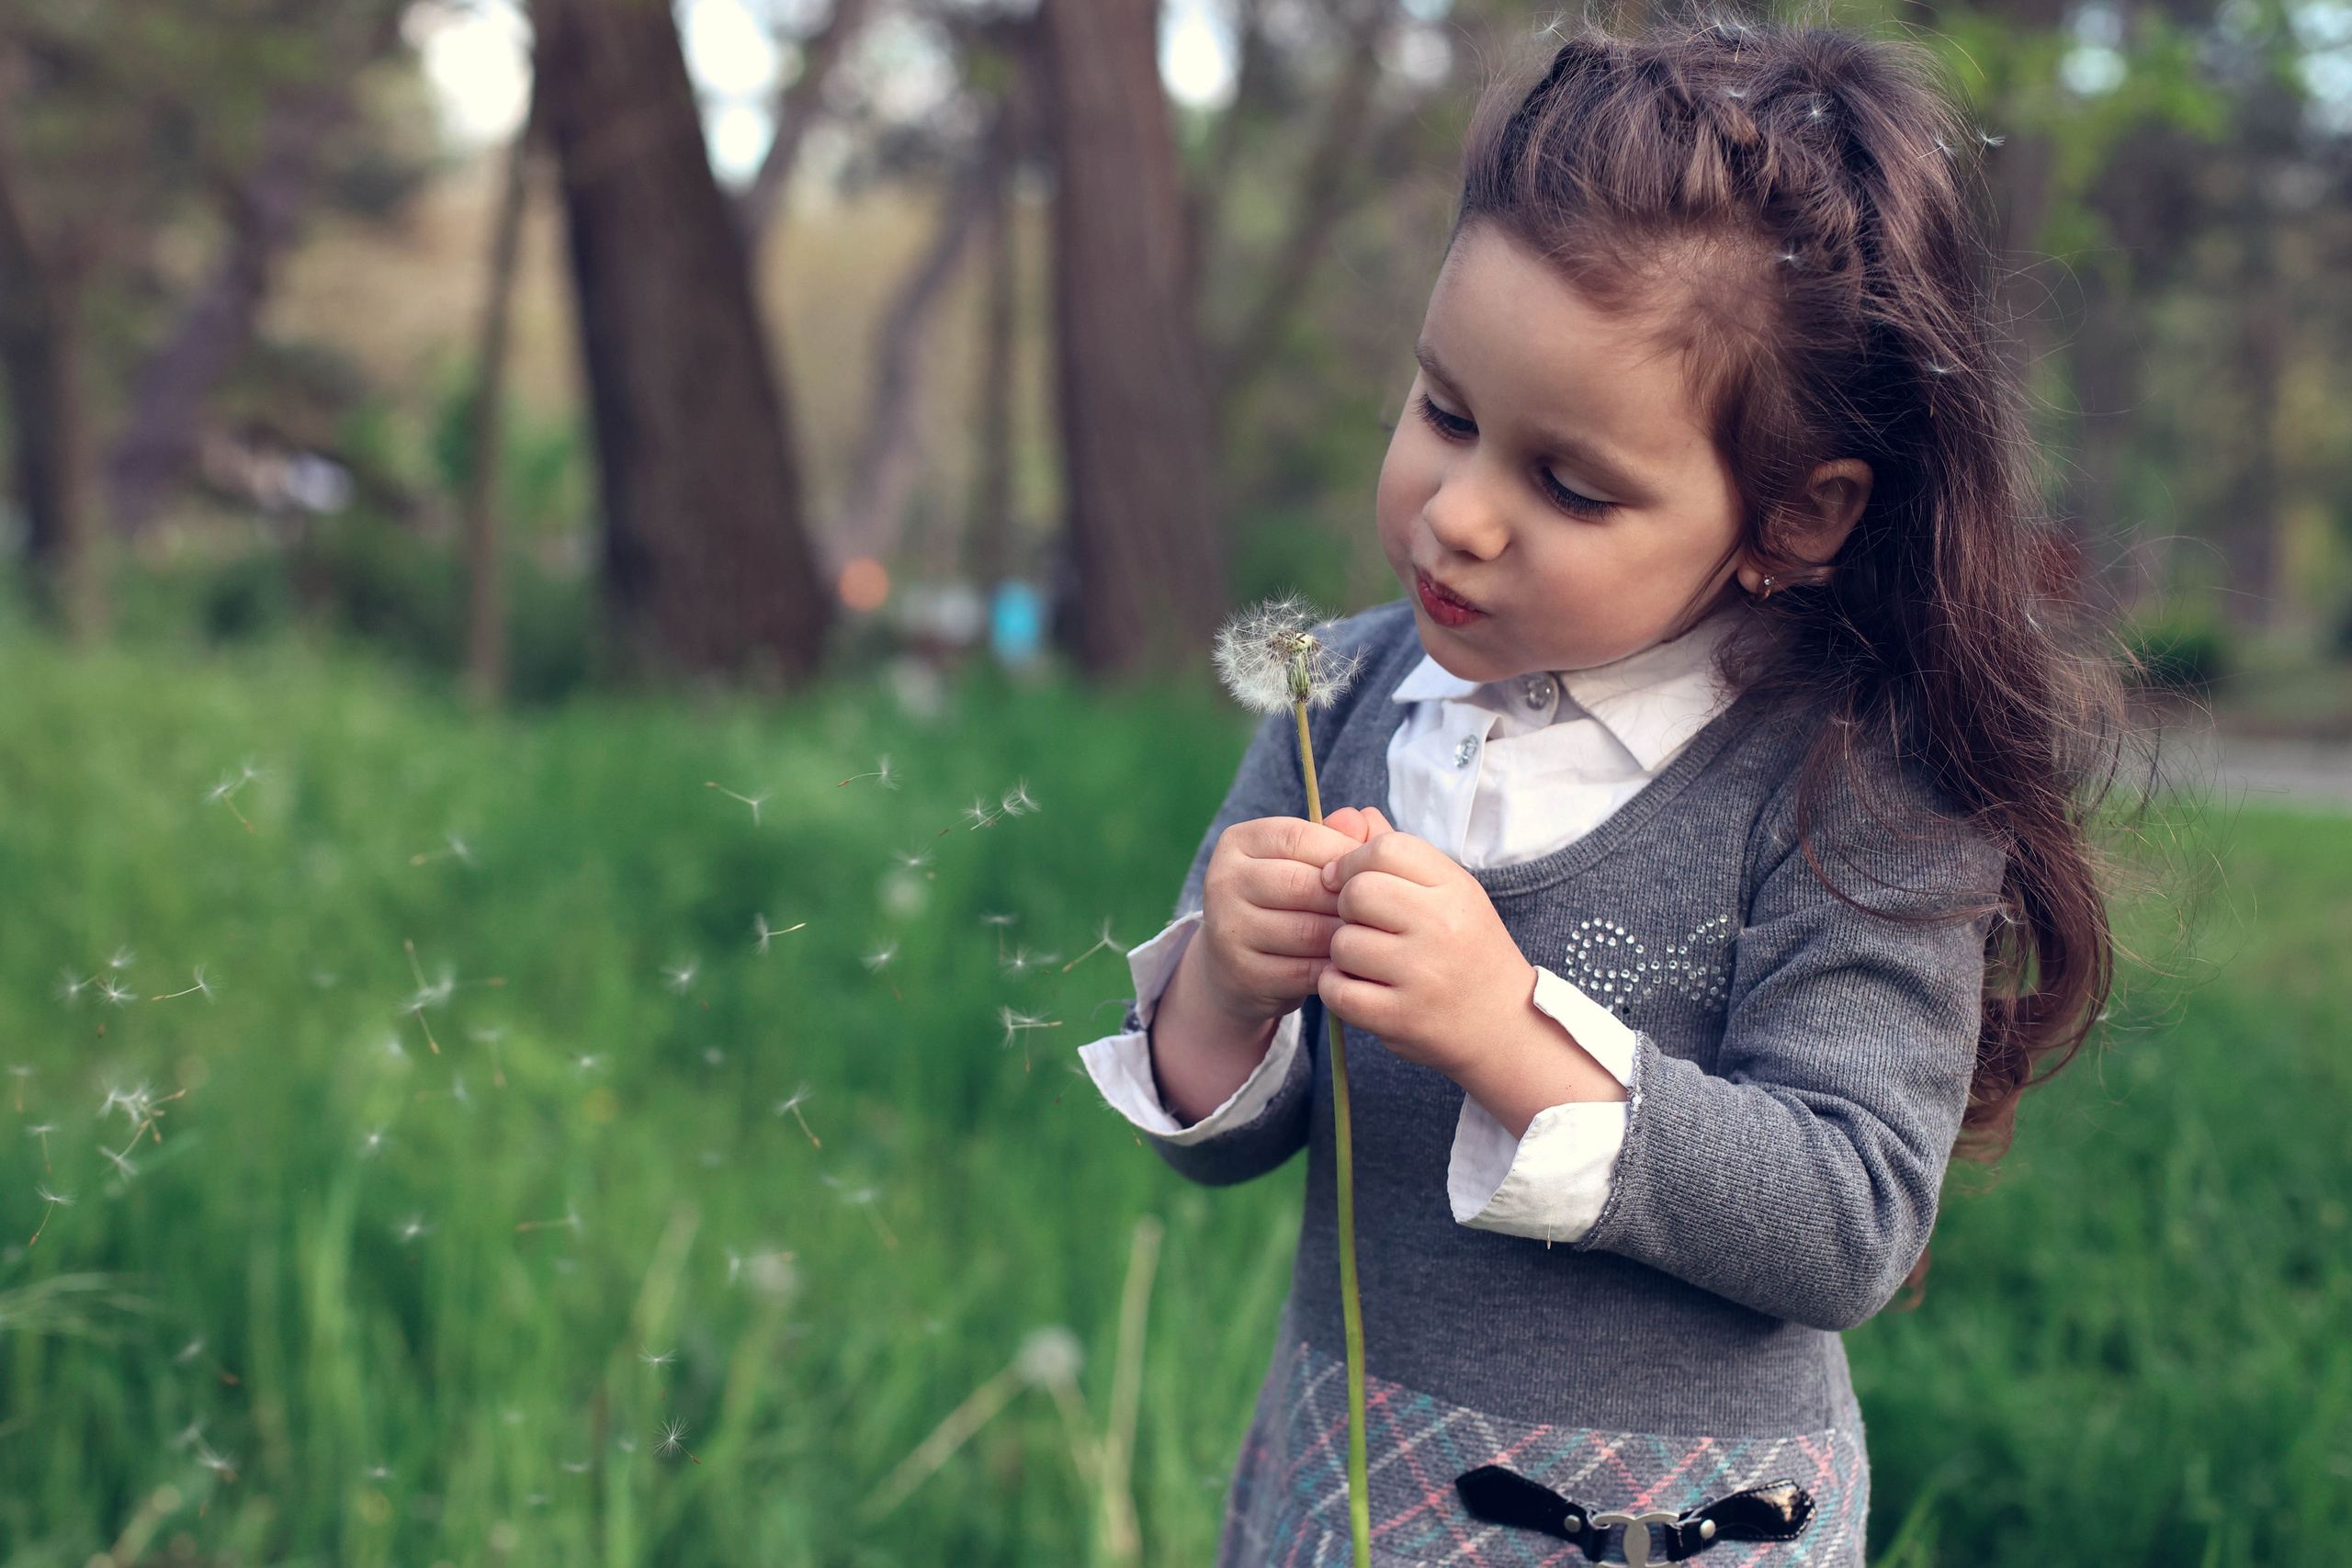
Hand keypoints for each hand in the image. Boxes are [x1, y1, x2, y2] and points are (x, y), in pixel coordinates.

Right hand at [1190, 807, 1378, 1027]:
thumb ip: (1338, 837)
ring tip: (1368, 935)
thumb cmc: (1286, 902)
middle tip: (1377, 910)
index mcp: (1238, 841)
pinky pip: (1305, 970)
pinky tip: (1350, 964)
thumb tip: (1367, 819)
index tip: (1372, 871)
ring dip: (1346, 935)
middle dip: (1347, 899)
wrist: (1238, 966)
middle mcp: (1223, 881)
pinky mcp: (1243, 973)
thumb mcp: (1305, 863)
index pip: (1300, 837)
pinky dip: (1335, 968)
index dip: (1344, 853)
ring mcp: (1229, 929)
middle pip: (1303, 885)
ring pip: (1307, 931)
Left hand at [1316, 810, 1535, 1077]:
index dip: (1353, 861)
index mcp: (1456, 888)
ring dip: (1342, 953)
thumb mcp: (1448, 894)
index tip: (1348, 880)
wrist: (1505, 1026)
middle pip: (1357, 893)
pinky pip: (1336, 989)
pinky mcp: (1400, 1017)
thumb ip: (1396, 852)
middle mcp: (1442, 927)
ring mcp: (1422, 974)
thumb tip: (1342, 816)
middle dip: (1345, 908)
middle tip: (1363, 925)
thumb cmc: (1467, 952)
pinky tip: (1361, 987)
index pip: (1386, 848)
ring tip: (1369, 962)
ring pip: (1342, 943)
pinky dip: (1337, 988)